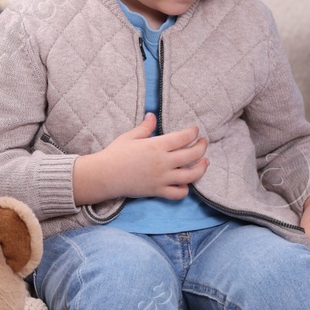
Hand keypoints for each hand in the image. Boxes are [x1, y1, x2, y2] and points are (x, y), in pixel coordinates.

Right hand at [71, 114, 207, 204]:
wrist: (104, 176)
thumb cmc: (115, 154)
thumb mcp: (129, 137)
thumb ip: (145, 128)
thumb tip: (152, 116)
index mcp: (156, 146)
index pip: (183, 138)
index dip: (192, 133)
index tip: (195, 130)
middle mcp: (163, 162)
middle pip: (192, 155)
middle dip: (202, 147)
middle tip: (204, 142)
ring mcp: (162, 178)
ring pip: (191, 175)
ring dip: (201, 168)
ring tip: (205, 162)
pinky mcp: (157, 191)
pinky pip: (178, 193)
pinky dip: (185, 189)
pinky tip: (185, 183)